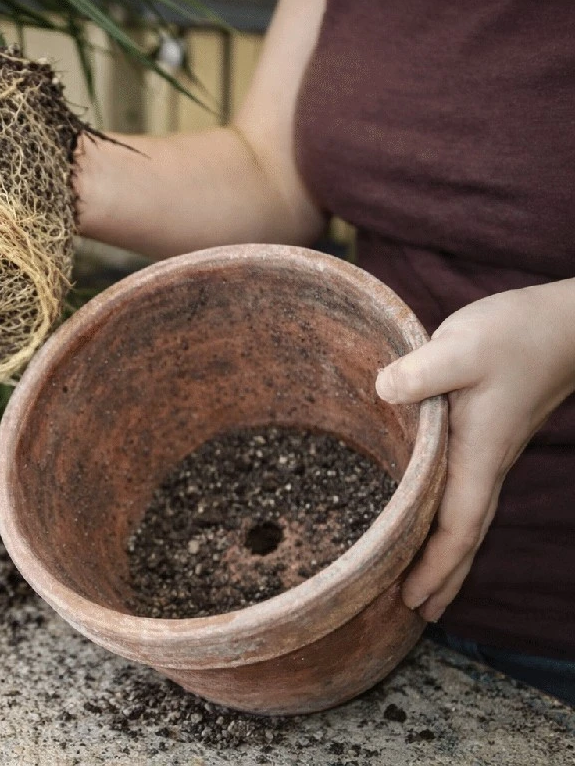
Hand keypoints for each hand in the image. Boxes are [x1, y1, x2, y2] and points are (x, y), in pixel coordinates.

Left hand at [375, 279, 574, 621]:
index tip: (412, 600)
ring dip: (446, 556)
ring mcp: (490, 454)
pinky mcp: (487, 438)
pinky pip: (467, 496)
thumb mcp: (462, 346)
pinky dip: (449, 524)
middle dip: (441, 578)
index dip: (434, 567)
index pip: (457, 527)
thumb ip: (422, 371)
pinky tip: (433, 523)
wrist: (564, 325)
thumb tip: (384, 390)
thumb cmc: (516, 335)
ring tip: (423, 589)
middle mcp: (487, 465)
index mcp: (479, 456)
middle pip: (465, 537)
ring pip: (468, 519)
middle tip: (415, 614)